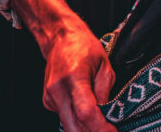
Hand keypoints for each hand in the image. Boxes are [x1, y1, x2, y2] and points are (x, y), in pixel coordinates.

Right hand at [10, 0, 116, 131]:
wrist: (60, 37)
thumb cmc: (83, 47)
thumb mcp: (104, 66)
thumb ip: (105, 92)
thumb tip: (106, 115)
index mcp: (75, 77)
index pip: (86, 112)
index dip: (100, 127)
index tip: (112, 131)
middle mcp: (58, 89)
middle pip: (74, 127)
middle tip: (109, 131)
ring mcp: (50, 96)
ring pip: (69, 125)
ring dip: (86, 129)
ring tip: (102, 122)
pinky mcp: (48, 101)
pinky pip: (65, 118)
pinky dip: (77, 119)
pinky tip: (86, 109)